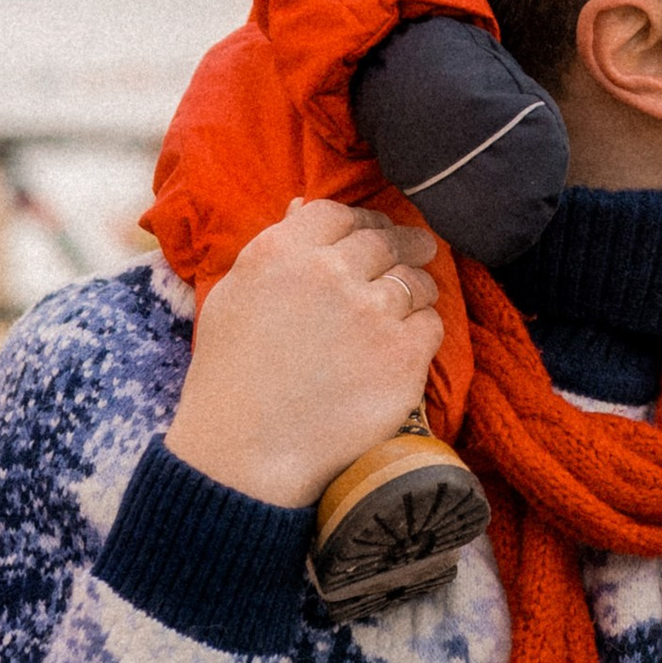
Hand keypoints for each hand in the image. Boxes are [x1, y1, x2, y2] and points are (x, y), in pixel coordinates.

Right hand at [168, 200, 441, 510]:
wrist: (246, 454)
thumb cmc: (229, 380)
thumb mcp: (232, 298)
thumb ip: (273, 249)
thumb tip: (302, 208)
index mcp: (282, 252)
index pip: (338, 213)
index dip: (361, 220)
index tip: (373, 231)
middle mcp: (331, 273)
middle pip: (386, 240)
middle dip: (406, 243)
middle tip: (418, 249)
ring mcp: (373, 312)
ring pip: (416, 281)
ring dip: (417, 286)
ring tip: (414, 299)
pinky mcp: (404, 354)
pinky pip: (432, 324)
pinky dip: (424, 329)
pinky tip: (409, 344)